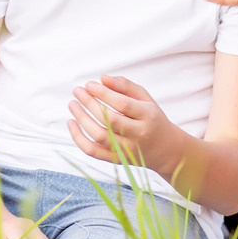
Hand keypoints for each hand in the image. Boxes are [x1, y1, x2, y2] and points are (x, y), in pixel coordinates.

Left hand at [67, 75, 186, 170]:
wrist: (166, 150)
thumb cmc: (152, 119)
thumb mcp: (146, 99)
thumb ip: (126, 86)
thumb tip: (103, 78)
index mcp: (148, 116)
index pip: (122, 104)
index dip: (103, 93)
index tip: (89, 84)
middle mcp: (138, 134)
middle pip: (109, 119)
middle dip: (89, 103)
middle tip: (77, 91)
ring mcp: (127, 149)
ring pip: (99, 135)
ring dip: (82, 118)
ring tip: (72, 104)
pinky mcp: (117, 160)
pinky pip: (93, 151)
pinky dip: (79, 138)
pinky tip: (72, 123)